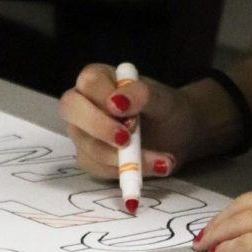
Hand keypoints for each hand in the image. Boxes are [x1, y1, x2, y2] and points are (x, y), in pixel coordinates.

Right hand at [59, 63, 199, 179]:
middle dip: (99, 127)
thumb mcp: (163, 99)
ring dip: (121, 158)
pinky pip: (97, 168)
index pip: (89, 82)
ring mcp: (84, 132)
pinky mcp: (90, 158)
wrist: (180, 136)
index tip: (129, 114)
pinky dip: (124, 172)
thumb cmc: (168, 110)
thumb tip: (115, 101)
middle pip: (71, 109)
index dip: (104, 97)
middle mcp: (85, 103)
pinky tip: (152, 167)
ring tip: (161, 160)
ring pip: (86, 145)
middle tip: (126, 140)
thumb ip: (141, 94)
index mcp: (100, 79)